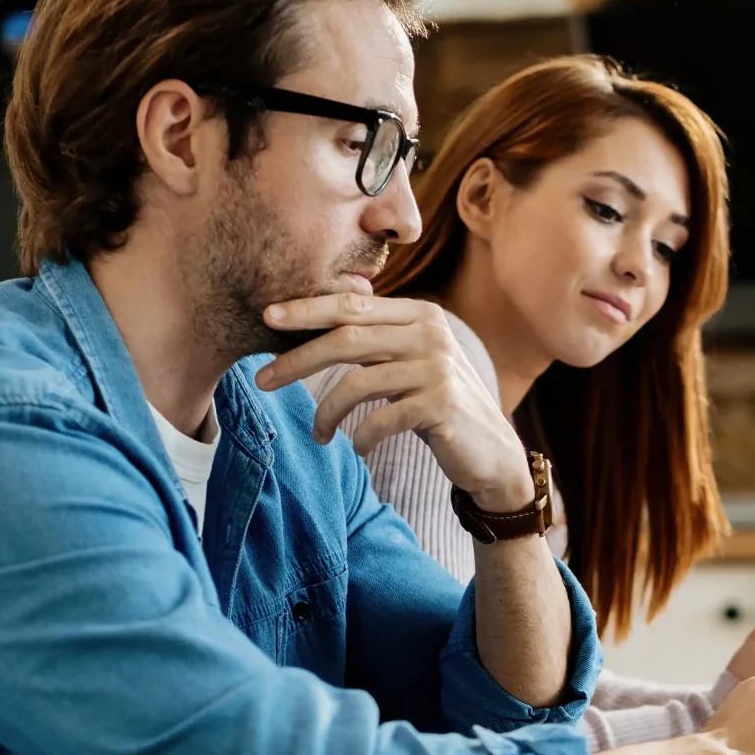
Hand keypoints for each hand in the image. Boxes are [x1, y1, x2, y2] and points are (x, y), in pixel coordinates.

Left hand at [252, 292, 535, 511]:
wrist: (492, 451)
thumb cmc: (438, 404)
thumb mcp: (410, 361)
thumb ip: (377, 339)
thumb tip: (312, 322)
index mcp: (420, 314)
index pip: (352, 304)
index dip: (307, 310)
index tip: (267, 317)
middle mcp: (430, 333)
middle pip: (346, 338)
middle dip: (298, 360)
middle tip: (261, 380)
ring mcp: (437, 368)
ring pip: (357, 383)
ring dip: (326, 412)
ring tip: (318, 434)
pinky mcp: (440, 405)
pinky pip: (379, 419)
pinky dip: (360, 438)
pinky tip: (358, 449)